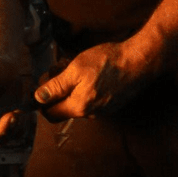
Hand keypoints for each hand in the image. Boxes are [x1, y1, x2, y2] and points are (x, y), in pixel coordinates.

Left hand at [34, 39, 168, 120]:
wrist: (139, 61)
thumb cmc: (107, 63)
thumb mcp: (75, 70)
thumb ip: (56, 86)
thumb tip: (38, 99)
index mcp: (79, 107)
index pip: (50, 114)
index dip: (42, 99)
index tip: (45, 81)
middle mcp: (90, 114)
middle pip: (62, 107)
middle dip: (57, 89)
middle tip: (59, 67)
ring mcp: (102, 110)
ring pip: (76, 101)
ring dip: (71, 86)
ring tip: (74, 65)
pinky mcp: (111, 104)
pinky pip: (89, 99)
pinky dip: (84, 87)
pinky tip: (89, 72)